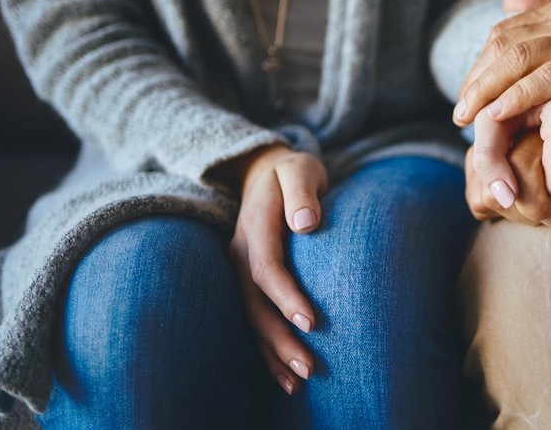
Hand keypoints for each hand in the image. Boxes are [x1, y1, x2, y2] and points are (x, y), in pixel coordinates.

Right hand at [224, 144, 327, 395]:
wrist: (264, 172)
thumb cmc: (292, 172)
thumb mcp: (299, 169)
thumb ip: (303, 192)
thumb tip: (306, 223)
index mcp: (254, 226)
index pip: (266, 267)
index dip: (286, 296)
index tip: (311, 322)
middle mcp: (240, 252)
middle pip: (255, 303)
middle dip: (280, 339)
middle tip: (309, 367)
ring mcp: (238, 269)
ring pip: (251, 318)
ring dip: (272, 352)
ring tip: (297, 382)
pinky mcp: (246, 282)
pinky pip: (253, 319)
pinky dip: (266, 350)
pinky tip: (283, 377)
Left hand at [453, 0, 550, 127]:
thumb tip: (508, 1)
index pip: (505, 32)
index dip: (480, 64)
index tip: (467, 96)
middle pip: (505, 42)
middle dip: (477, 79)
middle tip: (460, 112)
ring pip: (520, 57)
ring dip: (488, 89)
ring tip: (469, 118)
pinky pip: (550, 77)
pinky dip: (519, 96)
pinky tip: (501, 115)